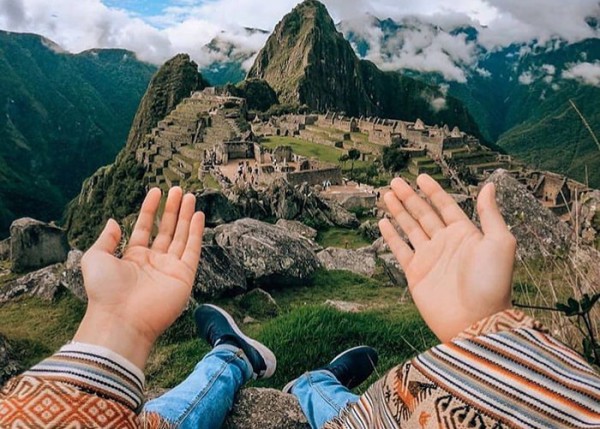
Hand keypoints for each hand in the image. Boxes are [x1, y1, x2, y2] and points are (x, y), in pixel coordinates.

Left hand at [73, 187, 204, 368]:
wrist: (120, 318)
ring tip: (190, 196)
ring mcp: (170, 268)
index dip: (150, 209)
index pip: (145, 227)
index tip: (156, 191)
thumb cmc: (104, 291)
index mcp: (133, 257)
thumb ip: (106, 238)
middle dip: (173, 209)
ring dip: (186, 216)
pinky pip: (193, 250)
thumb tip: (113, 221)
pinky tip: (198, 215)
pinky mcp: (184, 276)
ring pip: (181, 236)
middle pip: (167, 229)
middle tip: (179, 190)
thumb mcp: (95, 258)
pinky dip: (196, 232)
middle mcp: (154, 261)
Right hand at [379, 175, 515, 341]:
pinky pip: (400, 250)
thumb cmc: (492, 284)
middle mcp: (445, 243)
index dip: (433, 191)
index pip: (445, 206)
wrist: (475, 321)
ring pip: (409, 228)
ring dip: (398, 211)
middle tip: (395, 181)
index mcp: (465, 234)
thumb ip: (491, 214)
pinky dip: (391, 236)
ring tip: (387, 194)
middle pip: (423, 214)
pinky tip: (384, 222)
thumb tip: (489, 185)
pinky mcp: (415, 273)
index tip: (421, 177)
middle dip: (409, 197)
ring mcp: (429, 258)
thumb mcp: (500, 243)